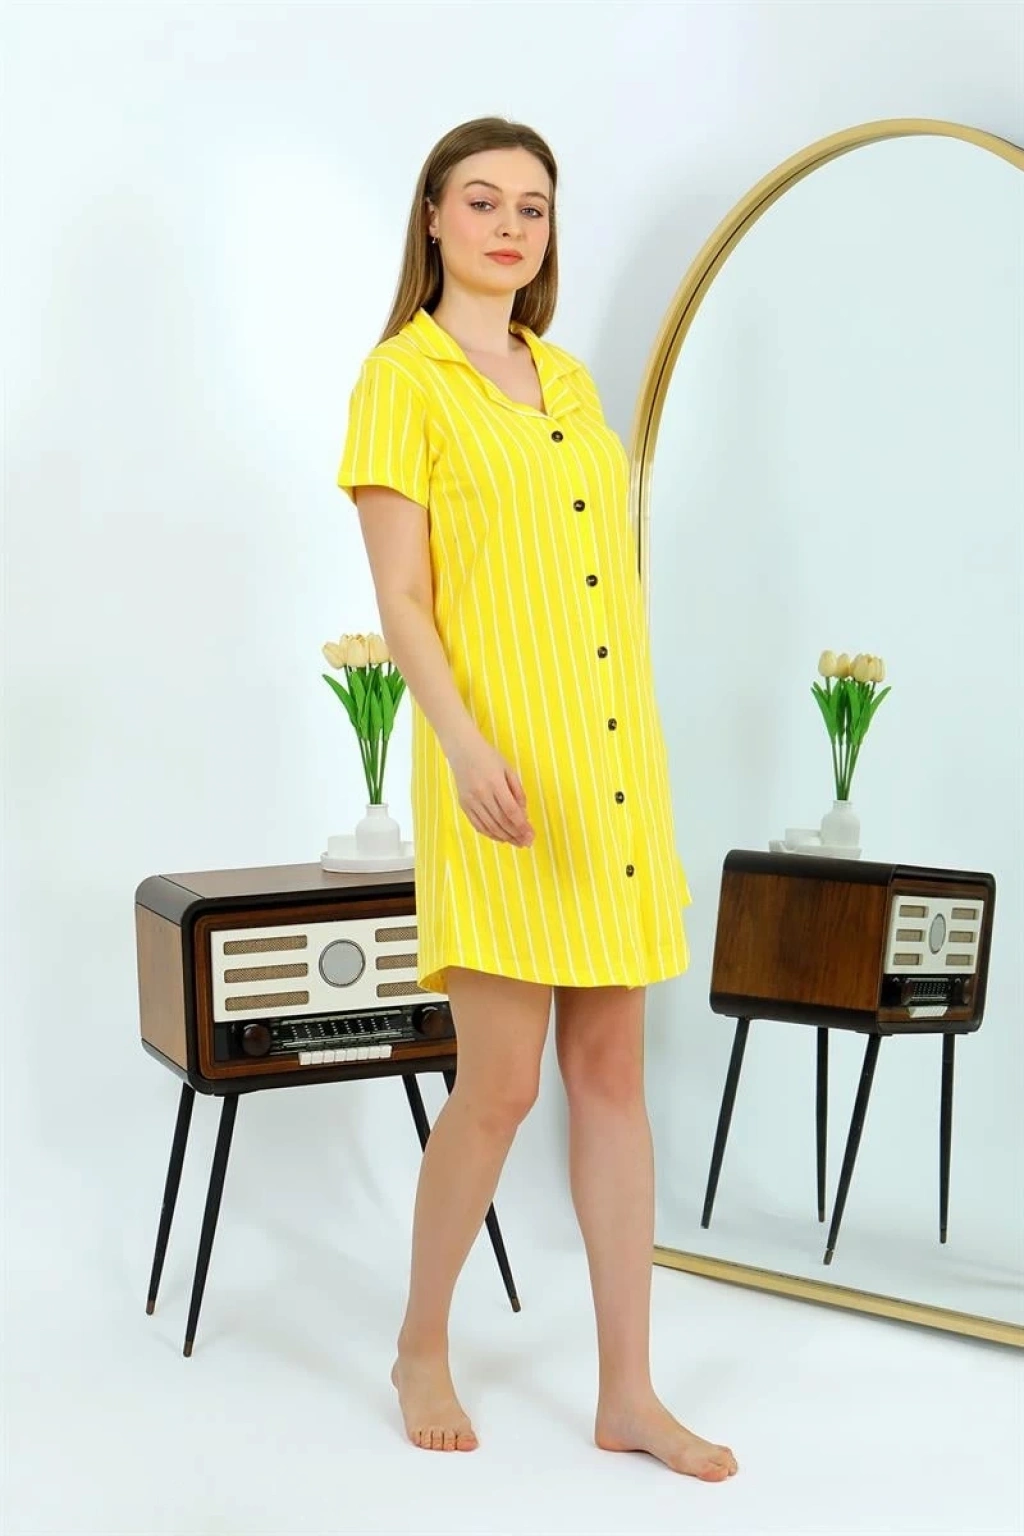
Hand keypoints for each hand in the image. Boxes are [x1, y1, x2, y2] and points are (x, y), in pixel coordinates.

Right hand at [447, 731, 534, 846]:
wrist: (463, 750)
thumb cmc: (489, 758)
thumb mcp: (508, 770)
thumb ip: (518, 792)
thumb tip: (523, 814)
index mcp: (495, 783)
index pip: (511, 810)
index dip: (522, 826)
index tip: (532, 835)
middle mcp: (481, 794)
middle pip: (501, 821)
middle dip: (516, 835)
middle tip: (527, 843)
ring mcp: (471, 801)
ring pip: (489, 826)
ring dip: (505, 837)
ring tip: (516, 843)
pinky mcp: (463, 805)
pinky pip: (478, 825)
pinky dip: (490, 834)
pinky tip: (500, 838)